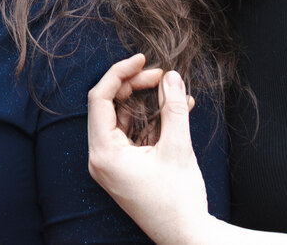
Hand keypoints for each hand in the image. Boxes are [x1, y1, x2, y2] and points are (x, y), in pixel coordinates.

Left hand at [87, 55, 214, 244]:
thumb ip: (173, 108)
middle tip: (162, 76)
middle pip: (109, 105)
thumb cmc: (179, 200)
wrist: (187, 237)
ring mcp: (110, 164)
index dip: (119, 72)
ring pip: (121, 119)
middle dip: (135, 86)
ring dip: (145, 102)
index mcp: (103, 153)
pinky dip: (149, 120)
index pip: (99, 98)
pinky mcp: (123, 169)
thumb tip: (172, 77)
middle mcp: (100, 158)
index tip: (143, 60)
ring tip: (173, 92)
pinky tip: (175, 111)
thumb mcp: (178, 148)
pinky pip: (130, 134)